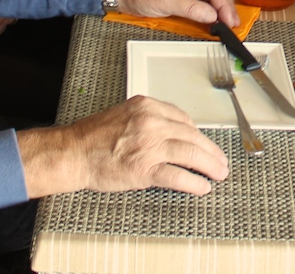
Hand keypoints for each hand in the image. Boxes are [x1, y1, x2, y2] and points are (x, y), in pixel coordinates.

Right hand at [17, 96, 228, 196]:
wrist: (73, 153)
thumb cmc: (93, 137)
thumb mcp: (125, 115)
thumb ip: (148, 119)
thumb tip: (174, 132)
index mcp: (147, 107)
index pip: (184, 119)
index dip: (198, 135)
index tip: (205, 144)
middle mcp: (151, 122)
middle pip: (192, 136)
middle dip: (211, 151)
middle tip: (221, 162)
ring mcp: (149, 145)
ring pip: (190, 154)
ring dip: (209, 166)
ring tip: (219, 174)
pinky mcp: (144, 169)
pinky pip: (177, 176)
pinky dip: (194, 183)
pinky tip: (202, 187)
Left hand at [117, 0, 239, 27]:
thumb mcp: (167, 1)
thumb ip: (191, 8)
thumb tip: (211, 15)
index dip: (224, 6)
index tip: (231, 20)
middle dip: (225, 9)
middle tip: (234, 25)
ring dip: (219, 12)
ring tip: (228, 25)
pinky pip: (201, 4)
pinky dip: (209, 13)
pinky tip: (215, 21)